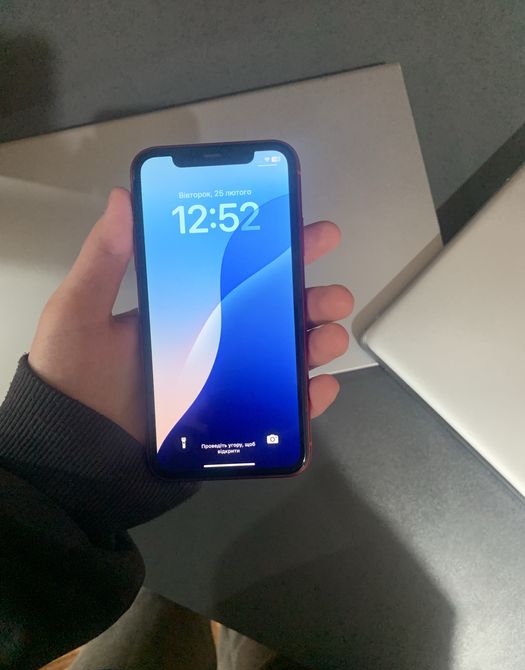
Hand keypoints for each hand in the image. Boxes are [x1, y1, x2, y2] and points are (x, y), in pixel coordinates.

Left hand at [29, 189, 353, 443]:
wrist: (78, 454)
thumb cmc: (76, 379)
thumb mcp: (81, 311)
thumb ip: (104, 258)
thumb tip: (123, 197)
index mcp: (187, 309)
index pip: (239, 272)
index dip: (278, 252)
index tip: (310, 234)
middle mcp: (213, 341)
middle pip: (274, 314)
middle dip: (312, 299)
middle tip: (332, 295)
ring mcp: (226, 382)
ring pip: (286, 357)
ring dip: (318, 343)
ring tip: (329, 338)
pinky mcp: (235, 421)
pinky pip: (281, 410)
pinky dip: (309, 401)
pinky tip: (320, 389)